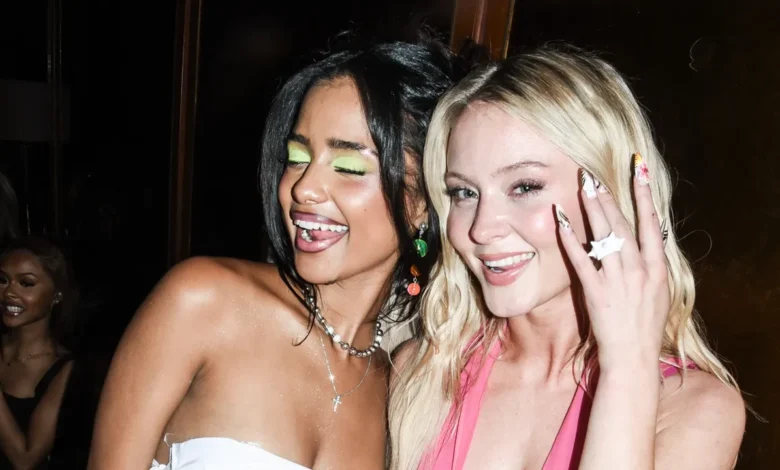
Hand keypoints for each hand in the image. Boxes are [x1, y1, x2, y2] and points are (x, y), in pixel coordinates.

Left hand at [555, 155, 668, 368]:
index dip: (644, 194)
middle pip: (622, 224)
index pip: (652, 222)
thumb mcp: (659, 291)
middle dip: (608, 196)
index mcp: (658, 268)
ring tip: (583, 185)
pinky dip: (571, 239)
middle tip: (594, 173)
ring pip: (604, 236)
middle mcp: (639, 270)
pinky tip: (561, 220)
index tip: (639, 170)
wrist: (633, 356)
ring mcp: (617, 281)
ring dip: (592, 208)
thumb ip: (652, 263)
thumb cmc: (645, 324)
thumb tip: (650, 236)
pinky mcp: (596, 292)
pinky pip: (581, 260)